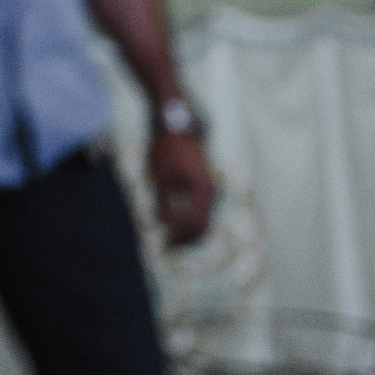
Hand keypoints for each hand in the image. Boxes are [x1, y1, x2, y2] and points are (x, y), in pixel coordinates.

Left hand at [150, 125, 215, 247]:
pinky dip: (189, 219)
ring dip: (187, 231)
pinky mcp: (205, 184)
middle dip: (184, 239)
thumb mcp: (162, 178)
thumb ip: (165, 204)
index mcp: (203, 191)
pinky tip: (175, 224)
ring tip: (170, 240)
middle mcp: (212, 192)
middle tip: (167, 248)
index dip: (179, 238)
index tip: (164, 246)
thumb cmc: (167, 149)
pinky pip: (201, 209)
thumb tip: (164, 226)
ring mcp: (211, 188)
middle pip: (202, 225)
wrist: (177, 126)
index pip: (194, 224)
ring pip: (203, 219)